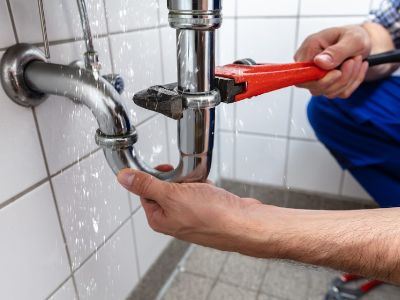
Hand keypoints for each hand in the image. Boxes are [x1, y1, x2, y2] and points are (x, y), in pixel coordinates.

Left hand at [117, 167, 282, 255]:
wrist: (244, 224)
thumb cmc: (212, 216)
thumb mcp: (172, 195)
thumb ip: (146, 185)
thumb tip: (123, 179)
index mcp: (159, 219)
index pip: (146, 191)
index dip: (155, 177)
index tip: (166, 171)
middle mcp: (174, 219)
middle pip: (166, 188)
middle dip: (178, 179)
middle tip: (188, 180)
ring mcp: (191, 216)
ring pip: (185, 188)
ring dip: (193, 182)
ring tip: (203, 187)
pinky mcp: (207, 211)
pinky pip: (200, 191)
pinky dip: (205, 187)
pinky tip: (212, 191)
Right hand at [295, 25, 370, 98]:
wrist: (362, 42)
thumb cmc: (355, 36)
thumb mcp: (353, 38)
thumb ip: (336, 51)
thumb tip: (319, 62)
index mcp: (309, 50)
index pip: (303, 76)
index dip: (320, 79)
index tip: (338, 72)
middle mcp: (308, 66)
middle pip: (315, 87)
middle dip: (341, 78)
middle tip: (355, 60)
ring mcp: (315, 78)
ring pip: (329, 92)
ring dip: (349, 79)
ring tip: (357, 60)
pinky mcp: (326, 85)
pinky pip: (339, 93)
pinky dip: (352, 83)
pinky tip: (356, 68)